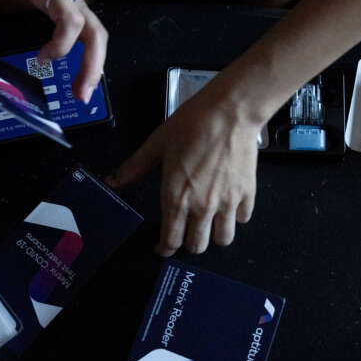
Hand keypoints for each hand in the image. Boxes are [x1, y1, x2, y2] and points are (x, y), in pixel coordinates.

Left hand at [0, 0, 107, 102]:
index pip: (71, 19)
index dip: (61, 43)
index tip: (40, 57)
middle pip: (97, 33)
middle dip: (93, 66)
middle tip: (81, 96)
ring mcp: (75, 2)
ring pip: (98, 36)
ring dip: (94, 66)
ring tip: (80, 93)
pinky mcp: (73, 7)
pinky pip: (89, 35)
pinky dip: (88, 58)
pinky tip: (77, 75)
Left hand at [109, 86, 259, 256]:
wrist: (230, 111)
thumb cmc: (193, 123)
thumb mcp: (157, 144)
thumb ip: (135, 167)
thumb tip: (113, 181)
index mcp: (177, 197)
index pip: (171, 240)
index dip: (165, 249)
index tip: (163, 248)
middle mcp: (202, 206)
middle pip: (197, 246)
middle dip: (188, 243)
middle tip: (185, 231)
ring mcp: (227, 202)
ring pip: (223, 239)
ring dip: (214, 235)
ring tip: (209, 223)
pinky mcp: (247, 193)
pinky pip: (242, 219)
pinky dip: (235, 217)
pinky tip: (228, 204)